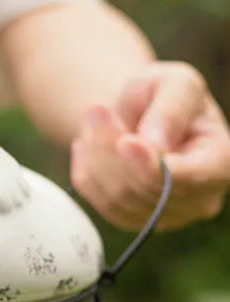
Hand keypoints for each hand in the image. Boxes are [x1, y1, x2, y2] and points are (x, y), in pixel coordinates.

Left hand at [71, 62, 229, 230]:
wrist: (138, 111)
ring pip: (117, 198)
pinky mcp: (129, 219)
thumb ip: (170, 109)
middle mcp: (198, 198)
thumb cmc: (163, 93)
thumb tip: (155, 144)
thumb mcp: (175, 82)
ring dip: (95, 156)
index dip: (152, 165)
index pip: (188, 179)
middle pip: (146, 190)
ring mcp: (163, 216)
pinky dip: (86, 170)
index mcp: (220, 162)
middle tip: (95, 110)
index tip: (125, 142)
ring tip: (94, 119)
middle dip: (113, 149)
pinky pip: (97, 201)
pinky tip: (88, 144)